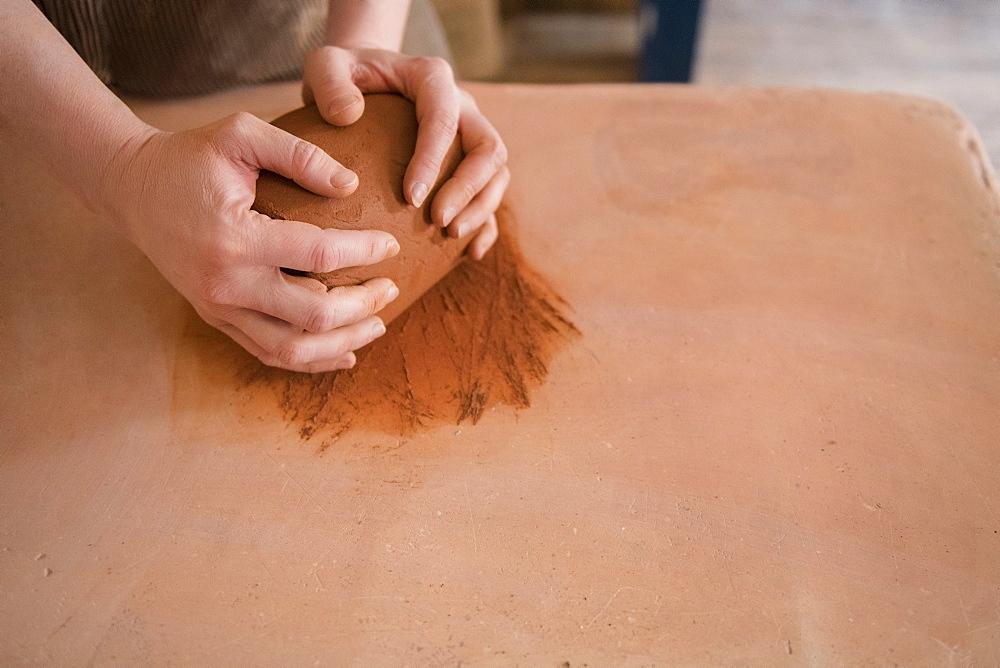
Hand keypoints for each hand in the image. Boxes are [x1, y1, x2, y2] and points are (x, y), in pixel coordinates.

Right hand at [105, 112, 400, 371]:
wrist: (131, 189)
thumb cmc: (189, 157)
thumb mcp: (241, 135)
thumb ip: (300, 155)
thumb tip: (352, 185)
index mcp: (235, 237)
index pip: (319, 254)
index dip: (365, 251)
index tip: (393, 244)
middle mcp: (226, 284)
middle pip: (314, 316)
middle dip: (364, 305)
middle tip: (393, 287)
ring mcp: (219, 309)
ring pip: (293, 350)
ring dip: (344, 342)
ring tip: (378, 323)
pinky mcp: (216, 319)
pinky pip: (269, 353)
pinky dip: (311, 361)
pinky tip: (345, 352)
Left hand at [302, 46, 507, 258]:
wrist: (358, 82)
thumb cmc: (341, 76)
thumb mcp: (325, 64)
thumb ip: (329, 82)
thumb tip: (349, 115)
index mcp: (433, 78)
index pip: (444, 118)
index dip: (433, 160)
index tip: (410, 198)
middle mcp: (462, 106)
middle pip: (488, 149)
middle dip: (469, 190)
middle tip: (439, 222)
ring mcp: (469, 135)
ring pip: (496, 174)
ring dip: (480, 210)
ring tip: (450, 236)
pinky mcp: (467, 163)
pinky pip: (489, 196)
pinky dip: (485, 226)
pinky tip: (468, 253)